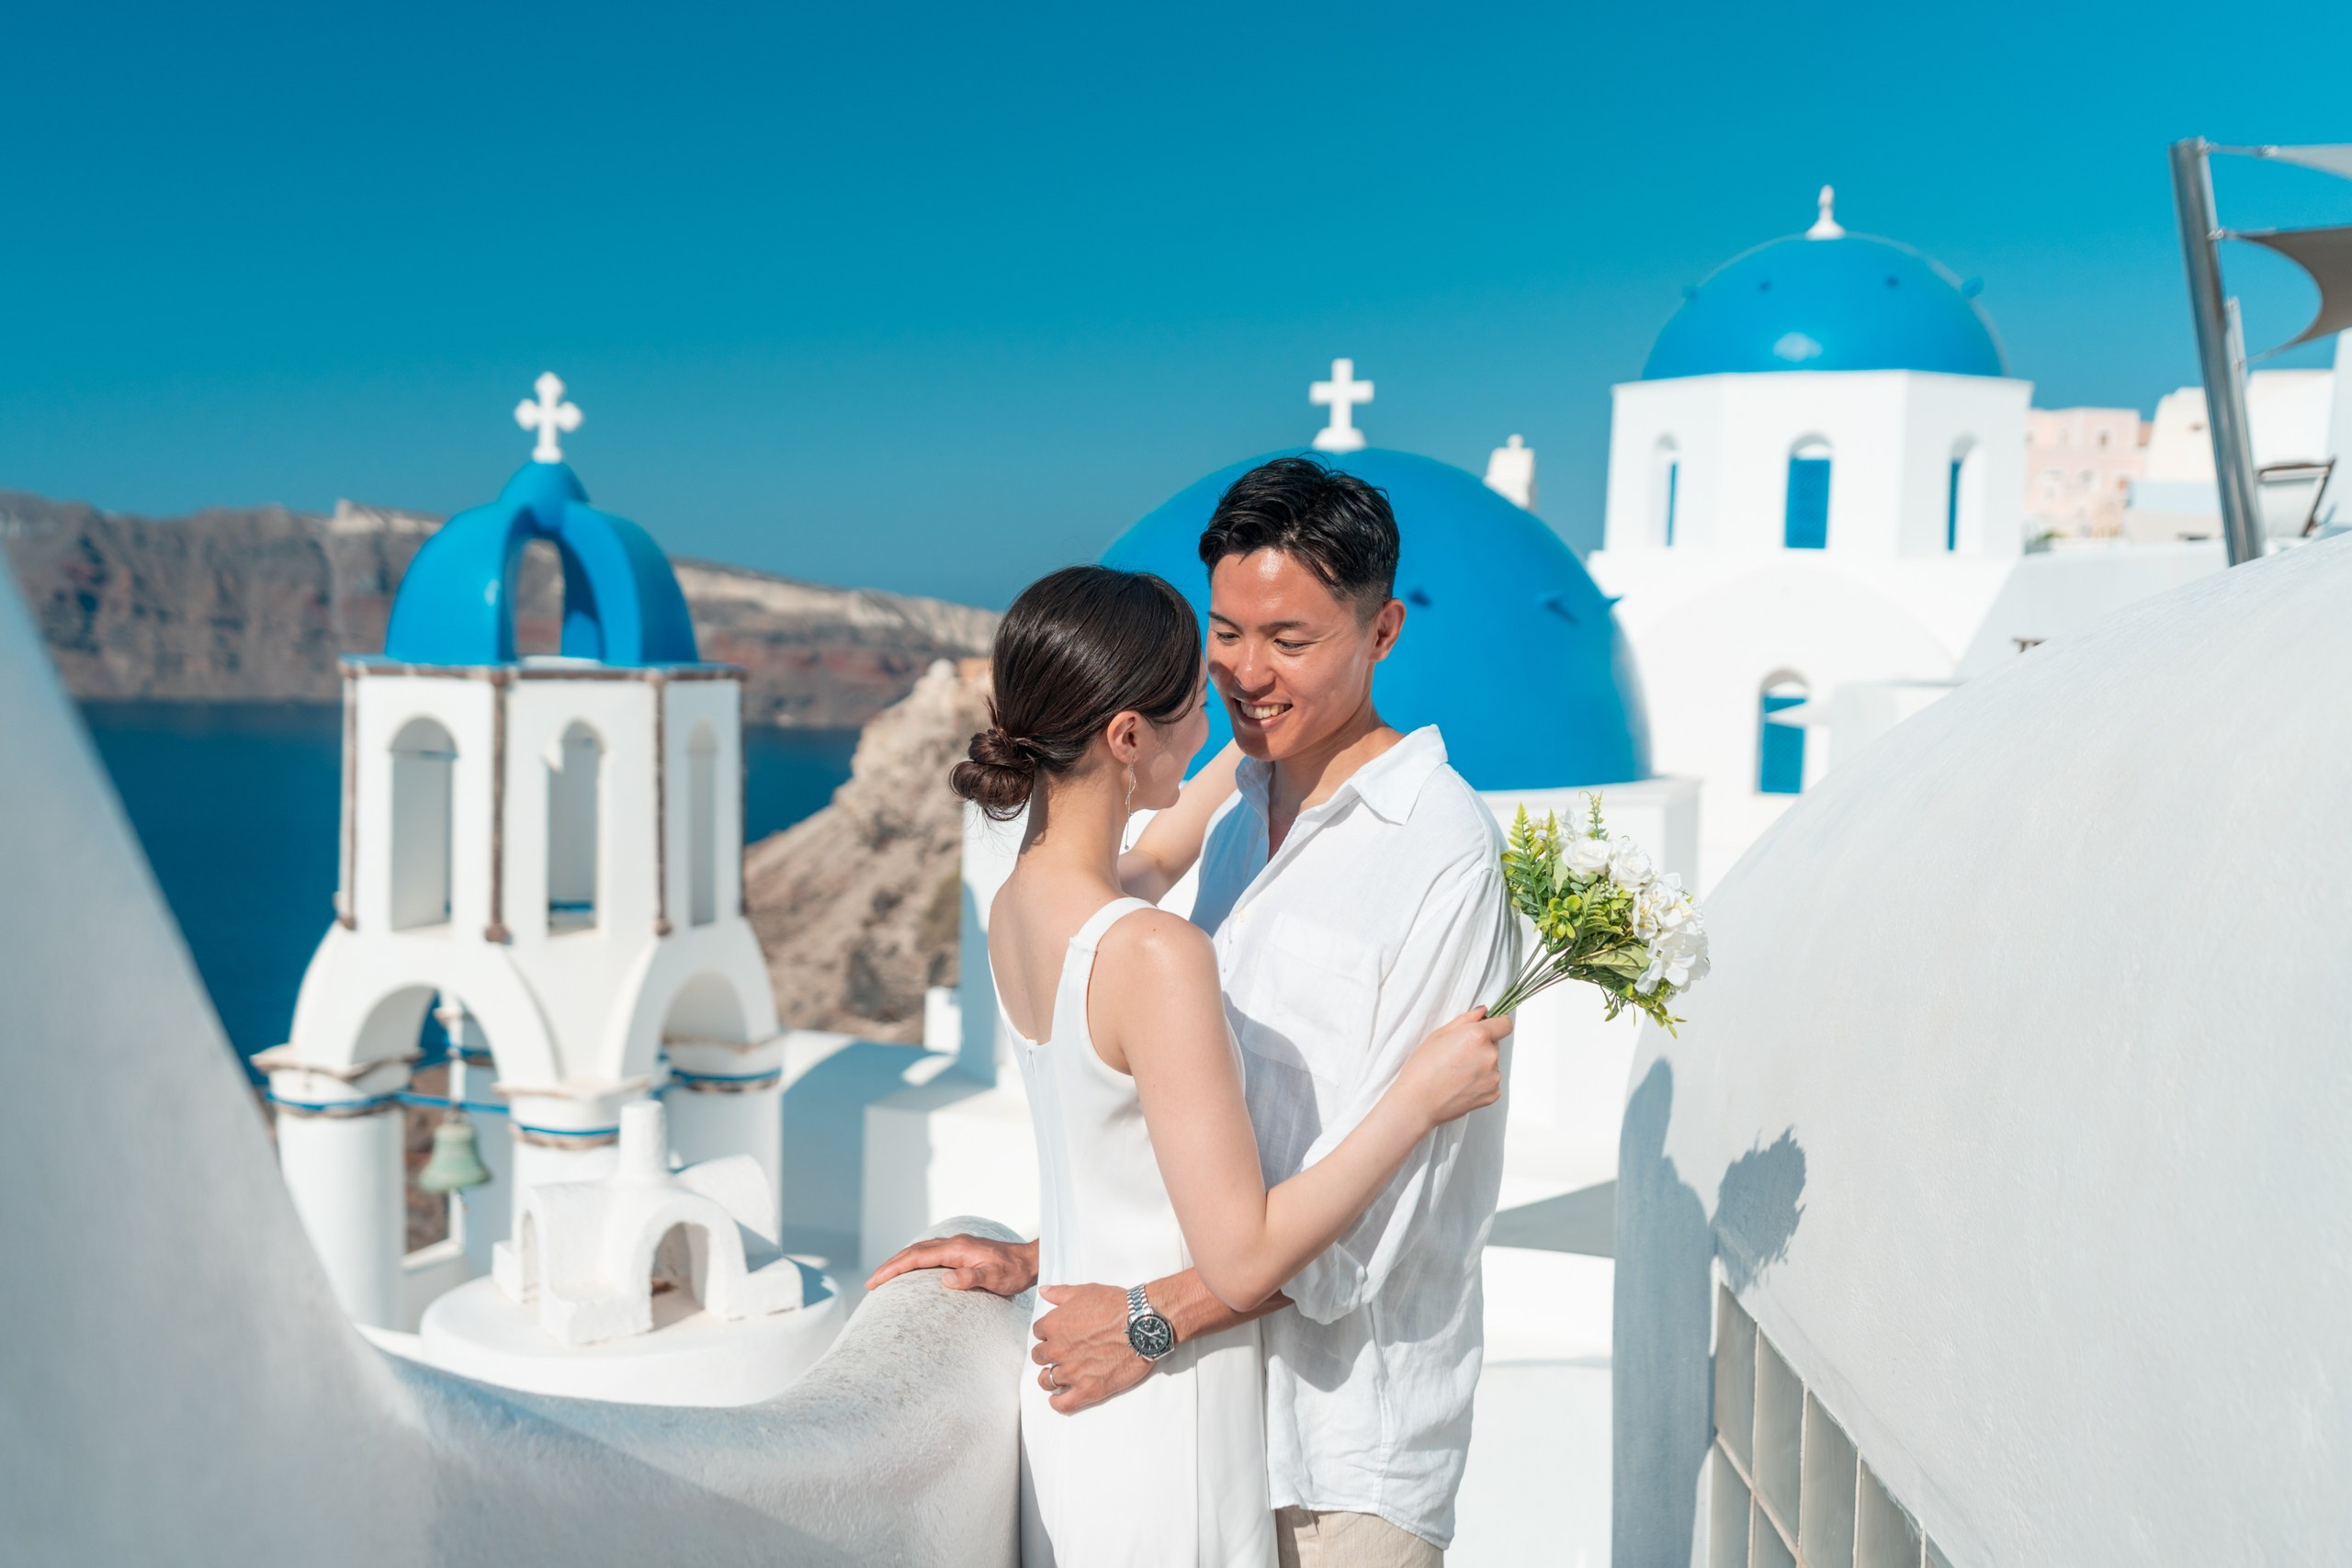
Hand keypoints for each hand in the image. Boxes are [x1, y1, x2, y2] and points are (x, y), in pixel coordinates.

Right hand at [864, 1234, 1037, 1296]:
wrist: (1030, 1260)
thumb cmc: (1014, 1271)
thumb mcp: (996, 1277)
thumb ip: (972, 1277)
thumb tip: (945, 1280)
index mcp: (957, 1249)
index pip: (917, 1257)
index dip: (894, 1268)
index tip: (875, 1281)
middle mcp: (953, 1244)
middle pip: (913, 1251)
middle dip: (890, 1266)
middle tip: (871, 1283)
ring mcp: (956, 1247)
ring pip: (919, 1251)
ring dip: (900, 1263)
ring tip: (883, 1278)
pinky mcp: (960, 1252)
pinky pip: (929, 1255)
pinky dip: (913, 1261)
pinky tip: (910, 1271)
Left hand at [1030, 1283, 1153, 1413]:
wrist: (1141, 1324)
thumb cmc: (1115, 1305)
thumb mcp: (1085, 1292)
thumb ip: (1060, 1293)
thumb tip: (1043, 1292)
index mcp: (1054, 1326)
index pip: (1038, 1332)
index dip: (1048, 1334)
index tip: (1056, 1335)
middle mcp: (1058, 1350)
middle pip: (1039, 1357)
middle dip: (1047, 1355)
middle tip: (1060, 1354)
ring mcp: (1072, 1372)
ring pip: (1046, 1381)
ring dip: (1050, 1378)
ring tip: (1058, 1377)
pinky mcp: (1088, 1389)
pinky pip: (1063, 1403)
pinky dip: (1057, 1402)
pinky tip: (1058, 1399)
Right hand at [1398, 1006, 1511, 1127]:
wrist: (1417, 1103)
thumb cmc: (1422, 1069)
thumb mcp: (1439, 1035)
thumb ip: (1465, 1020)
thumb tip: (1482, 1012)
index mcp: (1477, 1036)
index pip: (1505, 1024)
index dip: (1496, 1024)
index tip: (1489, 1027)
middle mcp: (1490, 1055)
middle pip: (1494, 1044)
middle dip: (1480, 1046)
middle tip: (1457, 1056)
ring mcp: (1493, 1077)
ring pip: (1492, 1064)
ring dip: (1480, 1065)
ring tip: (1456, 1074)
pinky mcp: (1493, 1094)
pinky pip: (1491, 1081)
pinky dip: (1480, 1082)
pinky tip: (1461, 1086)